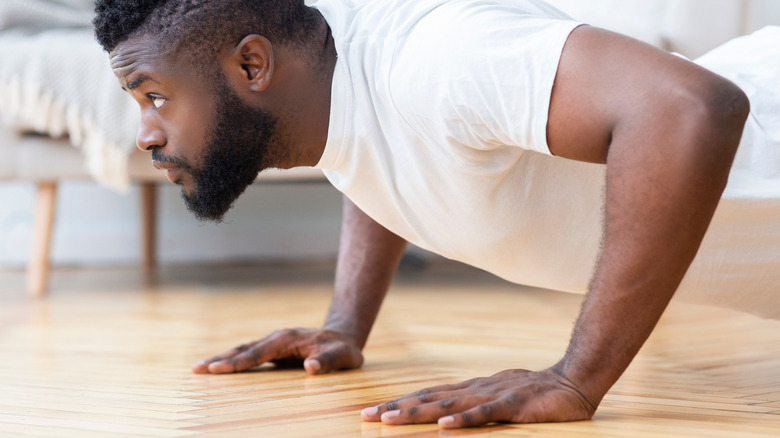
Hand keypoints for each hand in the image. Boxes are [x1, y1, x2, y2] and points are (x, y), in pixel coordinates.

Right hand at [191, 328, 363, 374]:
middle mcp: (276, 339)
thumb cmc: (343, 349)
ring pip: (243, 351)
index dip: (238, 362)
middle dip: (220, 359)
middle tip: (196, 369)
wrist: (343, 338)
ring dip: (221, 360)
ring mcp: (273, 344)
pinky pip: (249, 357)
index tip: (217, 369)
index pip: (258, 352)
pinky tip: (218, 369)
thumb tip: (311, 367)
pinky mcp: (273, 352)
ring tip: (198, 369)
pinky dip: (232, 362)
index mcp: (287, 339)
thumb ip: (328, 361)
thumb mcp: (342, 356)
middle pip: (243, 349)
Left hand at [361, 368, 596, 427]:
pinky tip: (445, 427)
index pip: (428, 395)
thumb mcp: (496, 399)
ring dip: (419, 413)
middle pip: (430, 398)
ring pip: (449, 405)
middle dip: (397, 407)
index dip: (400, 403)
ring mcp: (493, 395)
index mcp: (470, 389)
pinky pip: (486, 414)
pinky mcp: (514, 405)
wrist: (574, 380)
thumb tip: (444, 418)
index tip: (372, 412)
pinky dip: (464, 420)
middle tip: (367, 416)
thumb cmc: (534, 394)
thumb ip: (472, 406)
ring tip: (392, 419)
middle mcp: (475, 389)